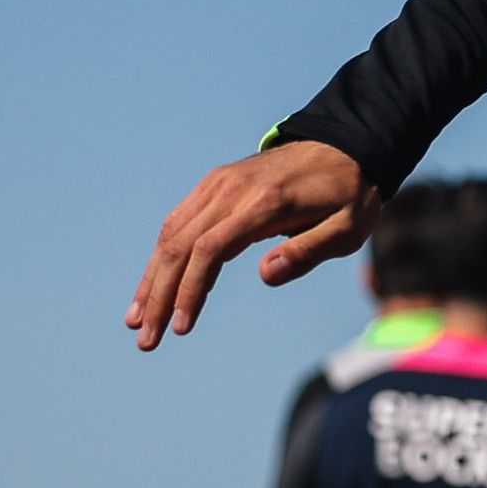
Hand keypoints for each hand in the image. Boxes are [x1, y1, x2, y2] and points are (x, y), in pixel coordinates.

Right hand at [128, 141, 376, 348]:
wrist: (345, 147)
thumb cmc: (350, 196)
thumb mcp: (348, 229)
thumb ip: (308, 251)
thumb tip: (265, 275)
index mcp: (265, 203)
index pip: (211, 249)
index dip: (191, 290)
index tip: (181, 327)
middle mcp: (232, 189)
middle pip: (181, 245)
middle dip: (159, 296)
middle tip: (146, 340)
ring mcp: (218, 183)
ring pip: (171, 233)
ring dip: (151, 279)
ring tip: (136, 320)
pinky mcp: (214, 183)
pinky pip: (178, 221)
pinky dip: (161, 255)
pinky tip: (153, 285)